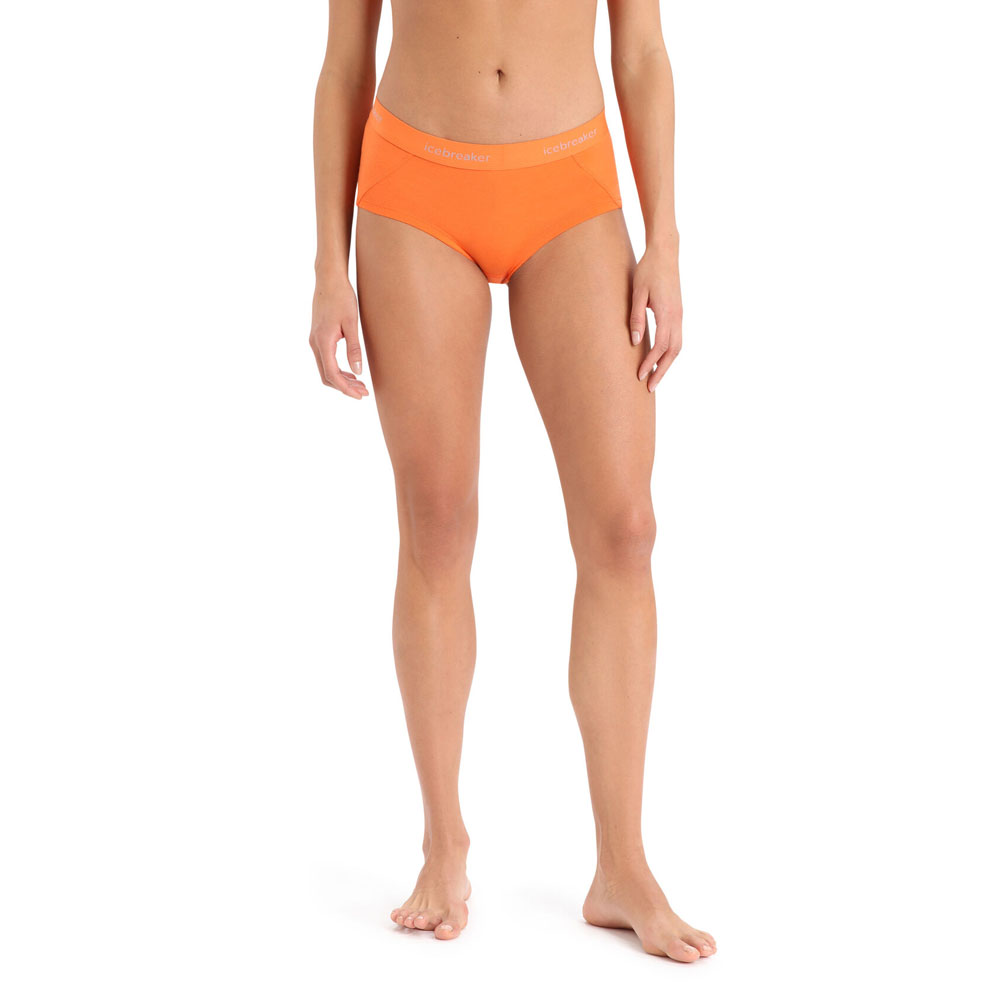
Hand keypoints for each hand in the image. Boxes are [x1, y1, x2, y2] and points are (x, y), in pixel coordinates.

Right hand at [309, 276, 368, 398]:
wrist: (329, 279)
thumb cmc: (342, 297)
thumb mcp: (352, 323)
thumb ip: (354, 348)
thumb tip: (358, 372)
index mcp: (323, 341)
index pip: (332, 374)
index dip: (346, 388)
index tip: (360, 395)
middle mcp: (315, 343)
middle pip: (327, 376)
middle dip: (345, 387)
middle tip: (364, 392)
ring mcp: (314, 341)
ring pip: (325, 369)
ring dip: (341, 380)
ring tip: (360, 385)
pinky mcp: (317, 337)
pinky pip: (325, 361)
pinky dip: (337, 370)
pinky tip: (352, 372)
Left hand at [630, 244, 682, 391]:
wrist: (665, 253)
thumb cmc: (648, 270)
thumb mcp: (637, 293)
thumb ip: (636, 317)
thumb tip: (636, 341)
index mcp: (667, 313)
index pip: (660, 346)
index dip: (650, 362)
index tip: (640, 375)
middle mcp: (677, 317)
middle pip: (673, 352)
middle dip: (661, 371)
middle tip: (649, 387)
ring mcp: (680, 315)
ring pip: (677, 347)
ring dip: (667, 364)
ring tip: (655, 377)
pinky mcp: (678, 312)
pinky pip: (677, 338)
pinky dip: (670, 353)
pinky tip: (660, 359)